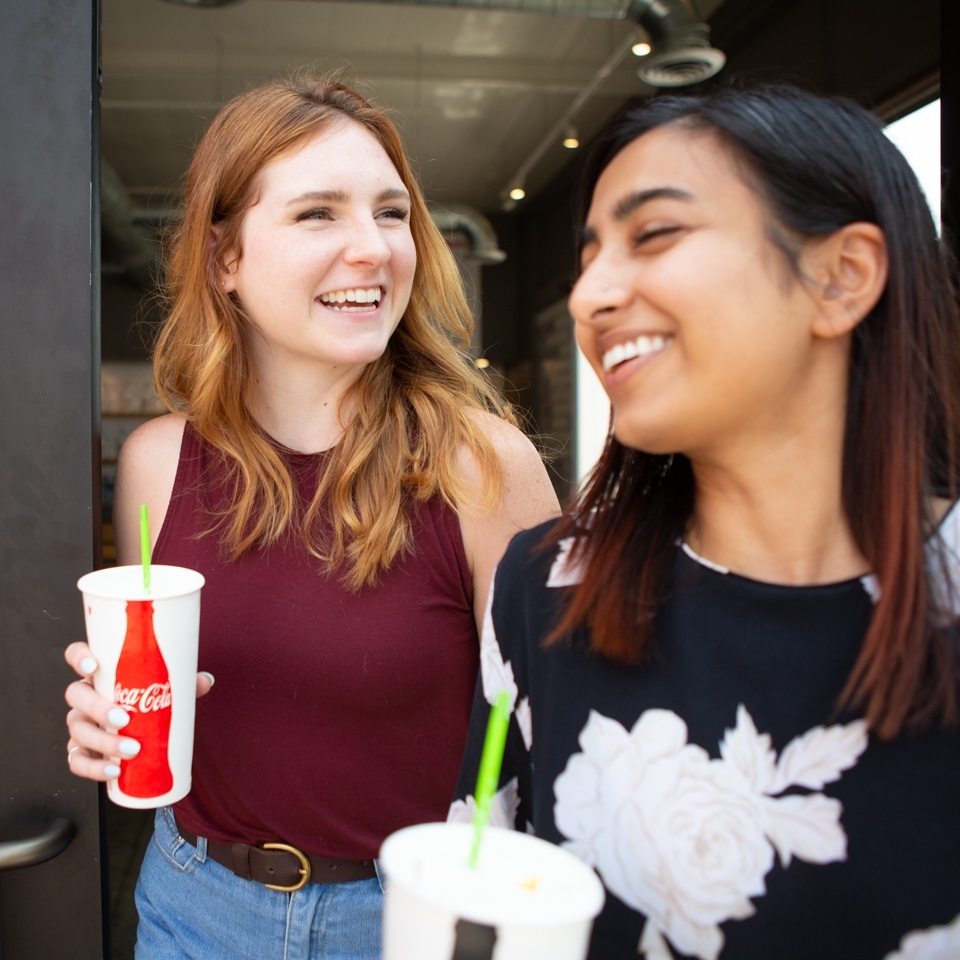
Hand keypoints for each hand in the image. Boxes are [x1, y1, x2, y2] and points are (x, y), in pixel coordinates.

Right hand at [63, 641, 213, 780]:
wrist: (144, 734)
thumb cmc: (150, 701)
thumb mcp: (168, 689)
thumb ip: (185, 684)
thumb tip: (205, 680)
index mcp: (101, 673)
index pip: (77, 656)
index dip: (79, 657)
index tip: (93, 666)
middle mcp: (85, 696)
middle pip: (76, 695)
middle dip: (97, 708)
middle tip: (124, 720)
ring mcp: (80, 723)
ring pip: (77, 729)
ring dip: (101, 741)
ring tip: (130, 750)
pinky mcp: (81, 750)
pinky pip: (77, 760)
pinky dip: (92, 768)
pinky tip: (114, 770)